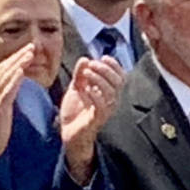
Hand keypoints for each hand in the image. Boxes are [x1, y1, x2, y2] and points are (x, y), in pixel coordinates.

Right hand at [0, 45, 32, 159]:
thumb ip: (4, 94)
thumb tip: (13, 84)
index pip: (2, 69)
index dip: (14, 58)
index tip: (27, 50)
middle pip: (4, 68)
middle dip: (18, 56)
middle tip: (31, 46)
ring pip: (5, 76)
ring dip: (18, 64)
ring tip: (29, 54)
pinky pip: (6, 92)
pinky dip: (13, 80)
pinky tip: (21, 71)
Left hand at [59, 54, 123, 183]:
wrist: (68, 132)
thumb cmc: (75, 111)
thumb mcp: (76, 87)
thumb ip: (80, 74)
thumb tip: (86, 58)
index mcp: (108, 93)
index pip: (120, 77)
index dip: (115, 66)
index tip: (103, 57)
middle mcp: (111, 102)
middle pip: (118, 82)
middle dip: (106, 70)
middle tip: (92, 64)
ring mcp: (105, 111)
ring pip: (111, 92)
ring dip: (99, 79)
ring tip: (85, 73)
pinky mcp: (97, 120)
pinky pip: (102, 107)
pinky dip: (95, 96)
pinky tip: (86, 90)